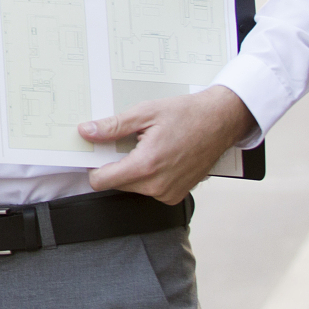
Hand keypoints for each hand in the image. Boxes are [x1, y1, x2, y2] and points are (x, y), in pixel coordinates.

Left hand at [82, 85, 256, 205]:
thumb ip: (112, 126)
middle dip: (116, 165)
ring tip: (148, 147)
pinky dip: (149, 175)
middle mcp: (158, 186)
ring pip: (133, 187)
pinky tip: (160, 156)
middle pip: (115, 184)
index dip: (93, 167)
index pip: (101, 181)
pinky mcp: (177, 195)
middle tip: (129, 143)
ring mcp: (169, 193)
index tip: (96, 154)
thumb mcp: (145, 113)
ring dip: (133, 170)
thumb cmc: (188, 114)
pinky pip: (150, 189)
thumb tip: (87, 132)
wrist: (221, 121)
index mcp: (147, 166)